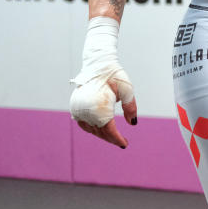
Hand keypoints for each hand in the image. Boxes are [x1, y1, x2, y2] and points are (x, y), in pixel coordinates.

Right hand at [69, 17, 137, 148]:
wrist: (97, 64)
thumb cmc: (114, 75)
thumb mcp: (127, 90)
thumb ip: (130, 107)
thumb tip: (132, 123)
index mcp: (99, 106)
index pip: (108, 129)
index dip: (117, 138)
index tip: (124, 144)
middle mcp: (86, 110)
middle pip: (99, 131)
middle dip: (110, 137)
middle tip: (121, 141)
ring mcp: (78, 109)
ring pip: (90, 128)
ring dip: (101, 133)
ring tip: (112, 135)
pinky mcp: (75, 106)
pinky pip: (83, 123)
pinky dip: (92, 128)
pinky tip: (100, 129)